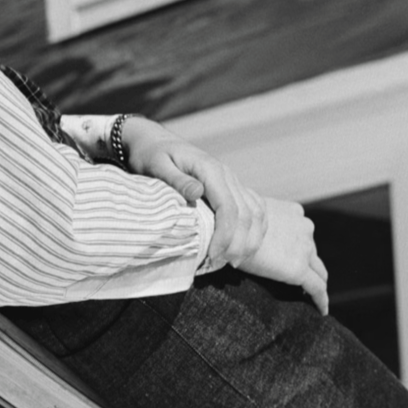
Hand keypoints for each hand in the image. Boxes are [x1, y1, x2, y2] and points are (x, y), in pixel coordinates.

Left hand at [114, 119, 323, 310]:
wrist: (154, 141)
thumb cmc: (150, 155)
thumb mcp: (155, 164)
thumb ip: (175, 179)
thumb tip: (198, 193)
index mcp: (210, 170)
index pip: (230, 209)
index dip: (225, 237)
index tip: (212, 257)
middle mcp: (227, 175)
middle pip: (247, 215)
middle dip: (238, 244)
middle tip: (218, 265)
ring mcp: (232, 180)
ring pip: (256, 213)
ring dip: (249, 240)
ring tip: (231, 261)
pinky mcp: (232, 187)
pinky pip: (255, 208)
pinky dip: (255, 230)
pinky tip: (244, 246)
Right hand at [229, 192, 329, 312]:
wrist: (227, 228)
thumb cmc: (229, 221)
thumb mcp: (248, 214)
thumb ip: (257, 222)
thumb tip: (246, 235)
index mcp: (294, 212)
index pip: (302, 234)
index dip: (300, 248)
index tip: (294, 259)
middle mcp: (305, 227)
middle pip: (311, 252)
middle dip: (307, 265)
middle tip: (301, 282)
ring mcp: (304, 248)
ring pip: (318, 270)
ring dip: (315, 281)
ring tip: (311, 298)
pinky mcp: (299, 269)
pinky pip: (317, 288)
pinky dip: (321, 299)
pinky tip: (321, 310)